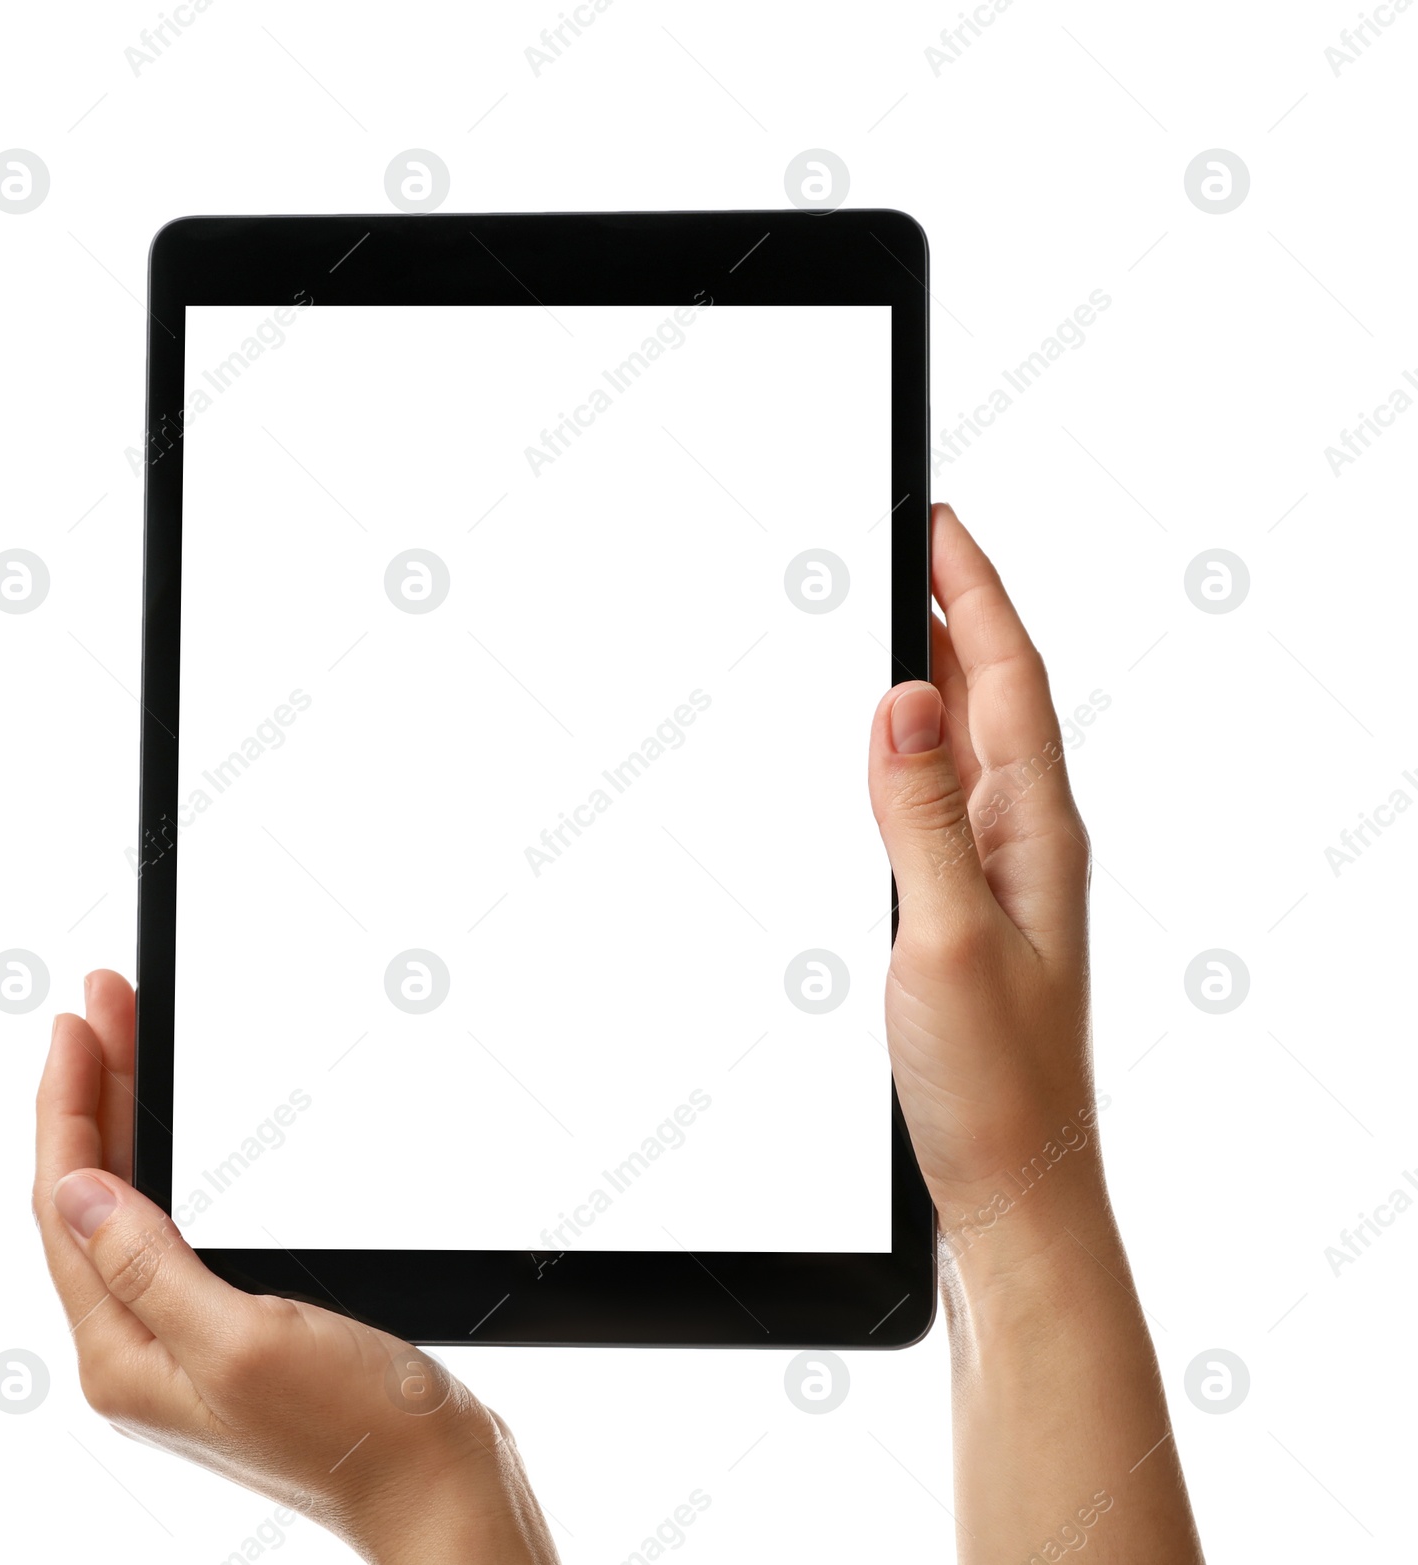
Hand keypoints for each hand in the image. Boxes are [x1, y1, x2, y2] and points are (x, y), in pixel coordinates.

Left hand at [33, 970, 557, 1564]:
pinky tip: (167, 1133)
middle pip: (90, 1195)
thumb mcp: (244, 1342)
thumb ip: (148, 1269)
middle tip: (104, 999)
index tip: (79, 1021)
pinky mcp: (230, 1329)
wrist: (437, 1482)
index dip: (67, 1104)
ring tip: (126, 1039)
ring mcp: (183, 1340)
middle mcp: (140, 1349)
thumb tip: (75, 1190)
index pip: (65, 1205)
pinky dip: (162, 1161)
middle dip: (93, 1089)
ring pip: (128, 1204)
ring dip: (123, 1116)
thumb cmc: (357, 1428)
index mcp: (125, 1356)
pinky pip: (169, 1227)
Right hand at [868, 502, 1100, 1244]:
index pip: (1008, 677)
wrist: (1014, 1183)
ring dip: (941, 670)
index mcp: (1036, 830)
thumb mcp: (943, 933)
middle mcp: (1027, 840)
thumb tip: (907, 697)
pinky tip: (896, 749)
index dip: (972, 591)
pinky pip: (945, 798)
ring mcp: (1001, 875)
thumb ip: (921, 813)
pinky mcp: (969, 910)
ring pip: (970, 743)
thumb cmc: (994, 1081)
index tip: (937, 523)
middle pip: (997, 693)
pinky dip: (917, 747)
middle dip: (957, 608)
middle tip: (914, 544)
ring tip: (905, 614)